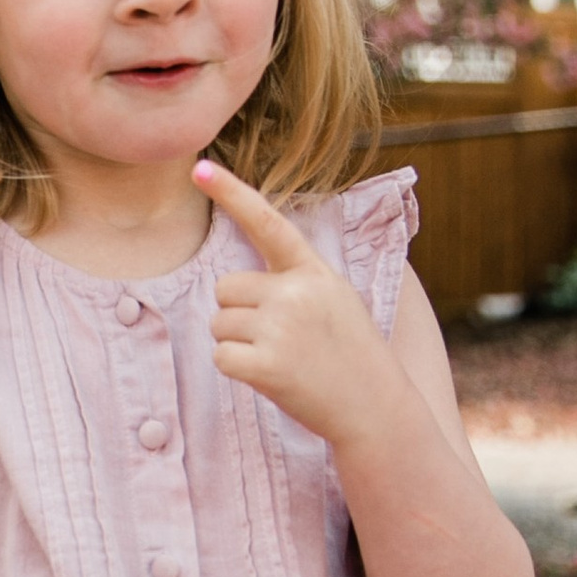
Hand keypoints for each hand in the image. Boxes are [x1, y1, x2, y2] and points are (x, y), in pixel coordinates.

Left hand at [197, 157, 398, 450]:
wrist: (377, 408)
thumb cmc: (351, 354)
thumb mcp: (335, 299)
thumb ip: (295, 280)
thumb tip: (238, 283)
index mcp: (313, 271)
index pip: (268, 223)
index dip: (232, 193)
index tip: (200, 168)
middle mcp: (296, 292)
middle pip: (225, 288)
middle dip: (239, 313)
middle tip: (280, 339)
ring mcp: (281, 327)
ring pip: (219, 323)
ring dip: (238, 343)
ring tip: (281, 358)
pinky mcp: (267, 365)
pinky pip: (221, 356)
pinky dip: (237, 369)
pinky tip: (270, 377)